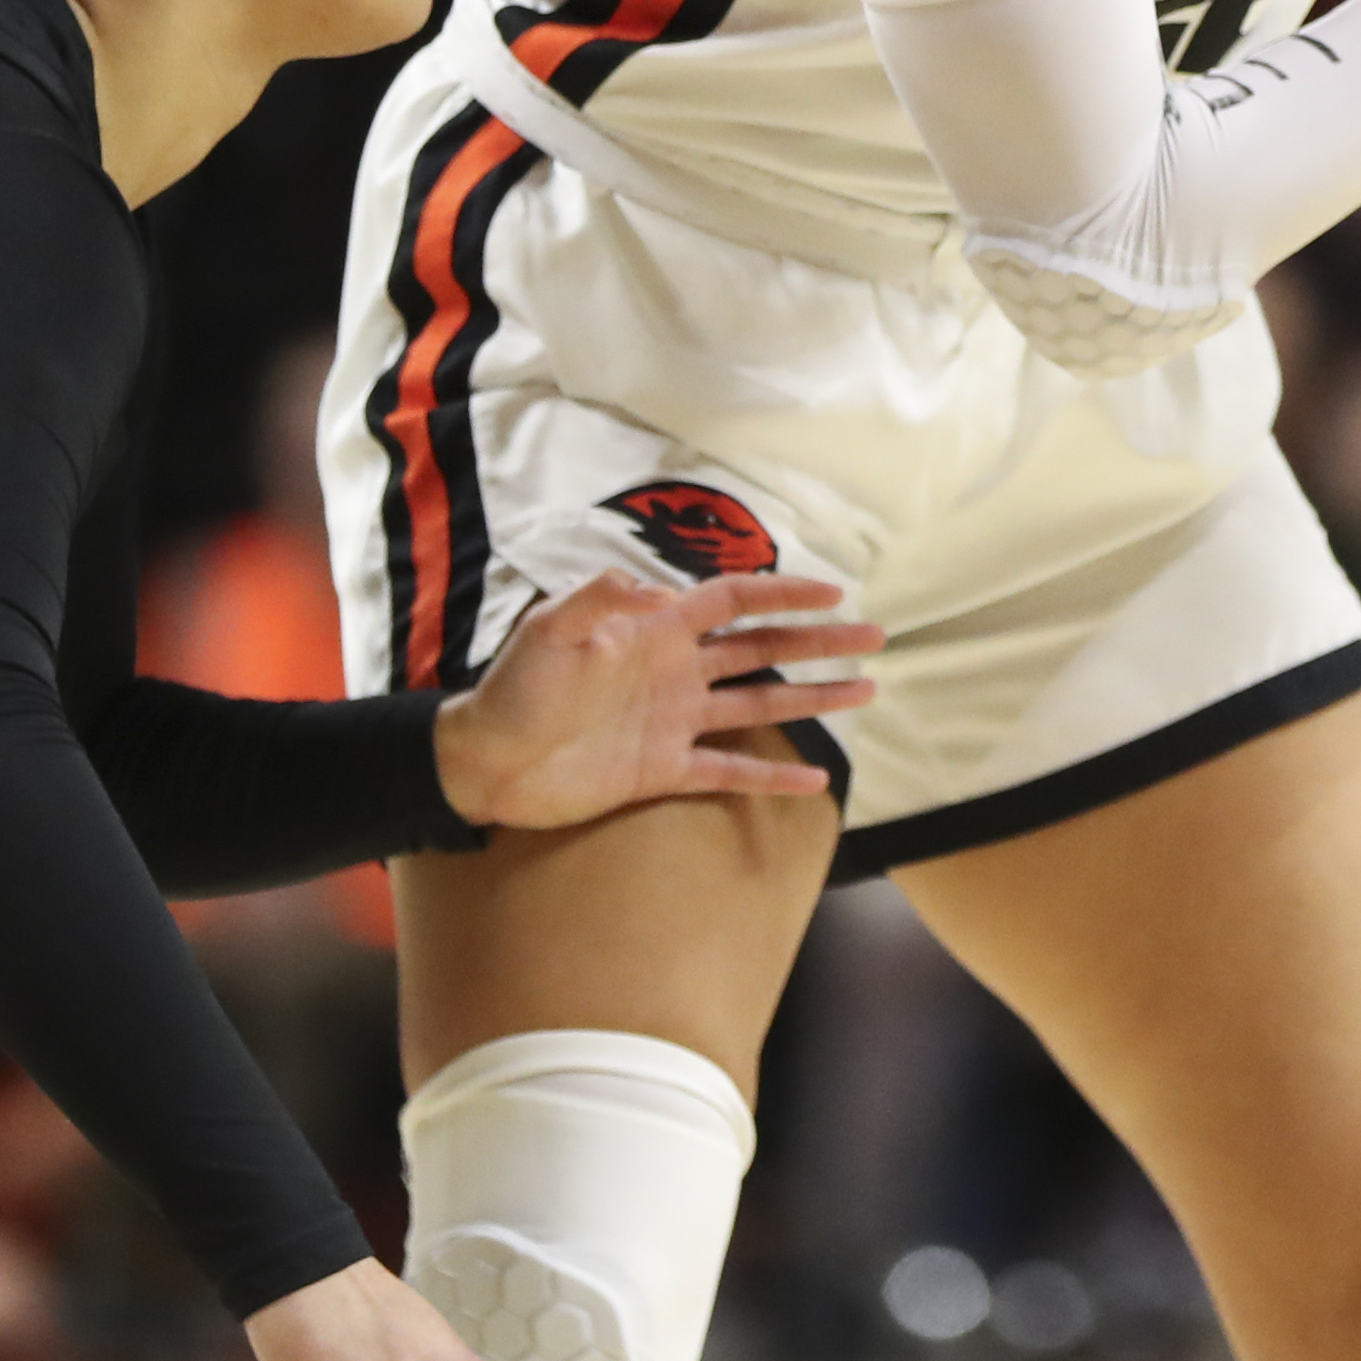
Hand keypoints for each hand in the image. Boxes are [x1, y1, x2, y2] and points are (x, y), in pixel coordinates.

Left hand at [433, 572, 885, 829]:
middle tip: (874, 637)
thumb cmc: (513, 689)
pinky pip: (730, 772)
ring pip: (759, 704)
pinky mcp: (664, 770)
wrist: (487, 761)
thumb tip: (649, 581)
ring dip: (811, 698)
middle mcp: (676, 672)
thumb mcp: (549, 632)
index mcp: (654, 631)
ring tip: (865, 692)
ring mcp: (674, 722)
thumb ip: (597, 601)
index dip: (783, 593)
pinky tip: (815, 779)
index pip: (732, 602)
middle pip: (762, 648)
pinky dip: (771, 775)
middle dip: (818, 640)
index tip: (834, 591)